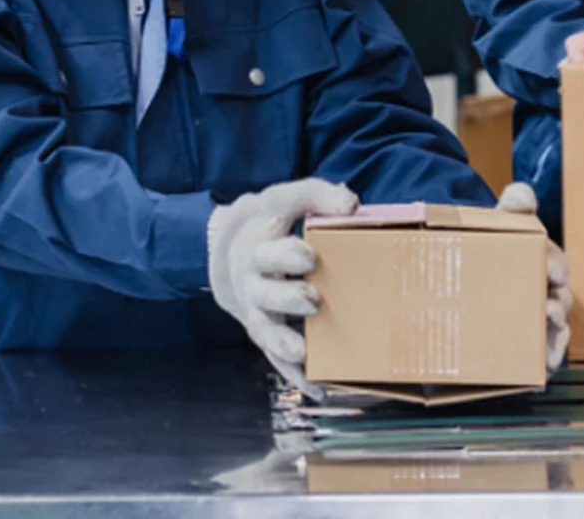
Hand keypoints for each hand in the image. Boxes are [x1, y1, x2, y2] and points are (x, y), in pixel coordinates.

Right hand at [207, 177, 357, 399]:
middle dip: (288, 298)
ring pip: (267, 333)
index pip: (269, 254)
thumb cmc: (268, 222)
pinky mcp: (267, 335)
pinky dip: (295, 376)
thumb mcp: (286, 199)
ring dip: (285, 346)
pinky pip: (277, 359)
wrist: (232, 249)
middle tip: (313, 300)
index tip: (310, 255)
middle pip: (266, 296)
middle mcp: (253, 287)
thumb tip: (351, 204)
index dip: (288, 255)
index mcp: (257, 251)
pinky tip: (318, 388)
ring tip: (305, 355)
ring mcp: (258, 314)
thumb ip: (317, 195)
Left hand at [496, 182, 572, 376]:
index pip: (556, 263)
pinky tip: (543, 373)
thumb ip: (515, 204)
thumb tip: (522, 193)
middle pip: (561, 299)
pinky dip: (547, 361)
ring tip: (548, 345)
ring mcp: (541, 316)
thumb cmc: (498, 243)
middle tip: (548, 309)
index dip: (555, 266)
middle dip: (558, 305)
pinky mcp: (531, 340)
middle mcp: (549, 290)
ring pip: (556, 328)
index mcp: (545, 261)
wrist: (476, 264)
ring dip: (556, 336)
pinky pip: (545, 352)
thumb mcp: (505, 219)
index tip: (550, 270)